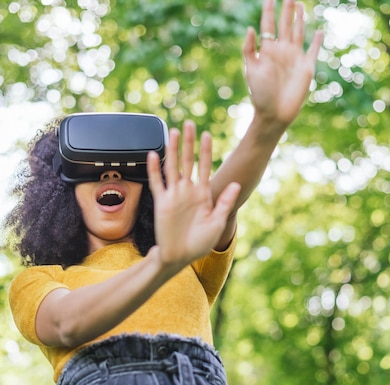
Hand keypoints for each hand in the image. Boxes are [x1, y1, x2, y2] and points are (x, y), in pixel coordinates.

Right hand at [147, 121, 240, 266]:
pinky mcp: (162, 202)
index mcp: (203, 195)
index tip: (207, 134)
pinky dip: (155, 169)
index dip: (206, 151)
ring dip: (173, 150)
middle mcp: (188, 191)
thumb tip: (236, 184)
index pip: (204, 166)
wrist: (180, 256)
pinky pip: (157, 182)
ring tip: (173, 132)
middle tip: (190, 124)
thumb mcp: (217, 222)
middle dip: (189, 143)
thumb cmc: (200, 243)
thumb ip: (224, 203)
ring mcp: (174, 195)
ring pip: (173, 167)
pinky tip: (153, 154)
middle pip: (188, 161)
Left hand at [243, 0, 322, 125]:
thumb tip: (250, 28)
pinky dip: (317, 42)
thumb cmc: (260, 94)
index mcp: (267, 50)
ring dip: (299, 19)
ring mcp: (294, 58)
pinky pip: (313, 51)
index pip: (268, 25)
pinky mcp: (306, 68)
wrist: (274, 113)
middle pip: (285, 25)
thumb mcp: (251, 70)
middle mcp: (282, 51)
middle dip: (286, 9)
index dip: (268, 10)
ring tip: (299, 5)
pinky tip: (319, 32)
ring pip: (298, 33)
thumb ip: (249, 49)